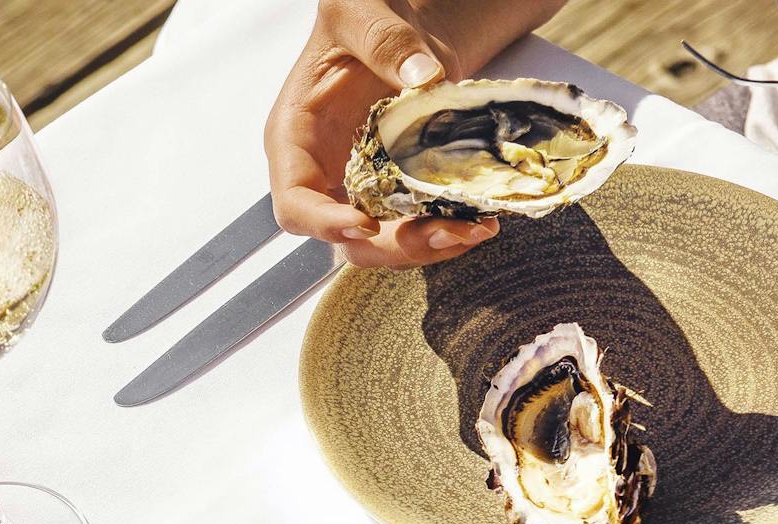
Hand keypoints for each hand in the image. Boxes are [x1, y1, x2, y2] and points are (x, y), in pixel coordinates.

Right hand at [265, 0, 563, 267]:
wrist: (398, 21)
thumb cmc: (360, 13)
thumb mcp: (358, 9)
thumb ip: (384, 40)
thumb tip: (422, 76)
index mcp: (296, 138)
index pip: (295, 203)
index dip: (325, 223)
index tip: (368, 223)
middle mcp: (326, 173)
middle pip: (346, 240)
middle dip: (396, 246)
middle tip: (445, 232)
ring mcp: (364, 185)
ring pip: (387, 242)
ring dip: (430, 245)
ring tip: (477, 228)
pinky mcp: (400, 188)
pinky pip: (418, 224)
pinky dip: (449, 229)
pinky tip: (482, 219)